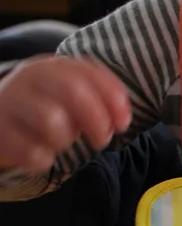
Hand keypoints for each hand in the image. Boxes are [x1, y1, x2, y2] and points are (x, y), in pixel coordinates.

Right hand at [0, 55, 131, 172]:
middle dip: (97, 119)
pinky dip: (44, 159)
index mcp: (52, 66)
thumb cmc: (43, 108)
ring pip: (51, 121)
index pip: (88, 71)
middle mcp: (30, 78)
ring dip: (66, 139)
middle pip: (72, 90)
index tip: (124, 122)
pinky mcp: (0, 132)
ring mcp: (11, 103)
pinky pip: (31, 151)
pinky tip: (42, 155)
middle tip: (103, 139)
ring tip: (61, 142)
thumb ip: (96, 99)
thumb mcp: (66, 95)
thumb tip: (122, 118)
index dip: (112, 97)